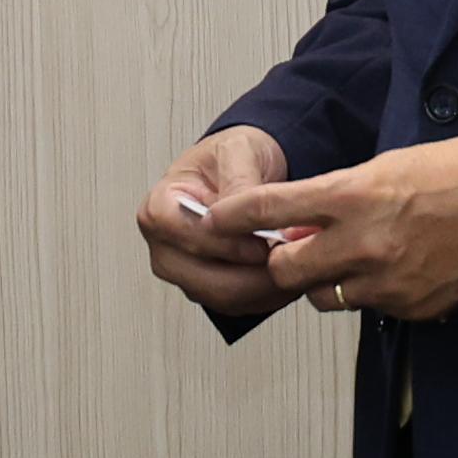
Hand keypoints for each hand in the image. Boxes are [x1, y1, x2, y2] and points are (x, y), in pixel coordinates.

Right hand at [137, 127, 295, 321]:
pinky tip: (289, 276)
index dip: (224, 243)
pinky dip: (268, 296)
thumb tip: (243, 213)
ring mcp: (186, 273)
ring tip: (297, 266)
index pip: (182, 235)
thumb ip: (239, 183)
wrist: (245, 169)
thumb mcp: (239, 151)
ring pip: (224, 298)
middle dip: (253, 275)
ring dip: (265, 289)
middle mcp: (166, 247)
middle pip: (204, 279)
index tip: (260, 241)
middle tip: (291, 260)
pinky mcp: (210, 290)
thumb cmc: (232, 158)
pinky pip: (239, 306)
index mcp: (161, 208)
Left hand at [256, 140, 457, 325]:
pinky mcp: (410, 308)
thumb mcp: (390, 166)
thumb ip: (341, 194)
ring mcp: (386, 281)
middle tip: (295, 249)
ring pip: (325, 296)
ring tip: (354, 258)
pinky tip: (399, 268)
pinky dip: (373, 292)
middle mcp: (362, 243)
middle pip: (286, 269)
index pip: (273, 206)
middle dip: (284, 261)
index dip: (236, 214)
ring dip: (326, 280)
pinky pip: (370, 308)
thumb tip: (307, 221)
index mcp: (354, 195)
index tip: (215, 218)